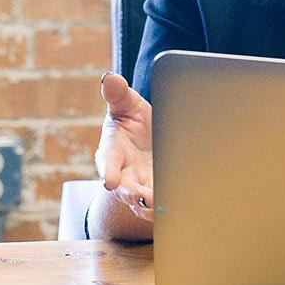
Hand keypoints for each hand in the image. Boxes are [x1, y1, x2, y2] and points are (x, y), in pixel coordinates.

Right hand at [95, 73, 155, 220]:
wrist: (149, 139)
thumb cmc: (132, 120)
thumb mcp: (126, 104)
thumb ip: (117, 94)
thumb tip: (108, 77)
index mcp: (112, 151)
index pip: (107, 162)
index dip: (108, 171)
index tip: (109, 181)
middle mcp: (124, 173)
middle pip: (123, 188)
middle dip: (131, 194)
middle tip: (141, 197)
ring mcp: (140, 186)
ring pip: (141, 202)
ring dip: (149, 205)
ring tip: (160, 204)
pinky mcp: (156, 193)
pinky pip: (158, 206)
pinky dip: (165, 207)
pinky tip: (176, 206)